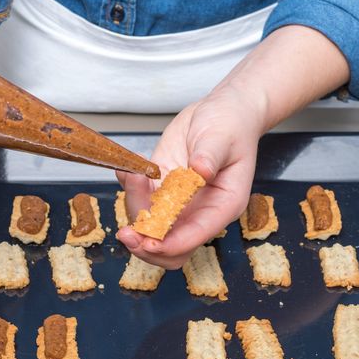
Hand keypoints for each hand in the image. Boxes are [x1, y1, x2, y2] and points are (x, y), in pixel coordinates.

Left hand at [116, 83, 267, 268]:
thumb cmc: (231, 124)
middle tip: (127, 234)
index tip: (150, 241)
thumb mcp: (222, 136)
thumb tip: (200, 170)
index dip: (171, 244)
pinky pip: (141, 201)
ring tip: (131, 175)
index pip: (196, 235)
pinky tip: (127, 170)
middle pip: (171, 247)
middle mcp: (199, 210)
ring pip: (150, 227)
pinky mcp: (163, 188)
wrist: (223, 112)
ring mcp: (179, 202)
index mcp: (222, 205)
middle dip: (147, 246)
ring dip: (134, 212)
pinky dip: (129, 191)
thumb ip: (210, 155)